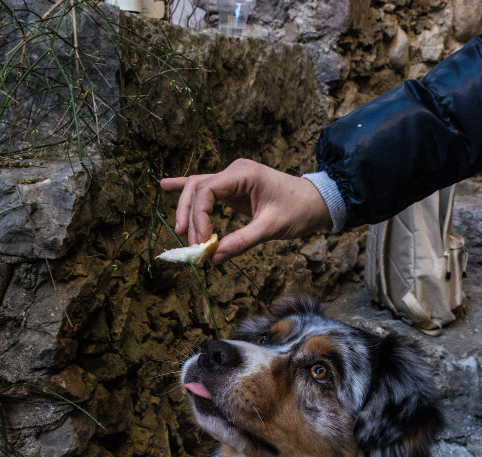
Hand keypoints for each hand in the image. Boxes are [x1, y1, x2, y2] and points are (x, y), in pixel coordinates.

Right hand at [160, 159, 331, 263]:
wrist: (316, 201)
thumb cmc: (298, 210)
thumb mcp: (271, 227)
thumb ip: (242, 241)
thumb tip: (214, 258)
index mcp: (243, 174)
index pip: (206, 191)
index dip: (199, 218)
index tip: (203, 243)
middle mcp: (234, 172)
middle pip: (197, 189)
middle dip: (190, 217)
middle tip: (191, 246)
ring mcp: (232, 179)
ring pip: (197, 189)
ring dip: (187, 211)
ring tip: (179, 233)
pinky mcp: (233, 188)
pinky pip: (205, 188)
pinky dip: (185, 188)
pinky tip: (165, 185)